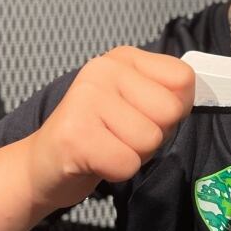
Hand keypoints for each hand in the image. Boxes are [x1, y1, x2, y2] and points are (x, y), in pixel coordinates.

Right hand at [26, 46, 193, 210]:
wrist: (44, 165)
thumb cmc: (102, 134)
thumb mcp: (137, 102)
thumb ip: (167, 94)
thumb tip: (187, 100)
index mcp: (125, 57)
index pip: (183, 78)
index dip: (176, 108)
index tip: (147, 115)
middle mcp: (104, 68)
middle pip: (171, 111)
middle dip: (155, 135)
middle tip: (123, 136)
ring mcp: (86, 98)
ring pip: (150, 140)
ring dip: (135, 155)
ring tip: (108, 146)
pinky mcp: (75, 134)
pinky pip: (127, 164)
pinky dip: (117, 172)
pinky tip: (96, 161)